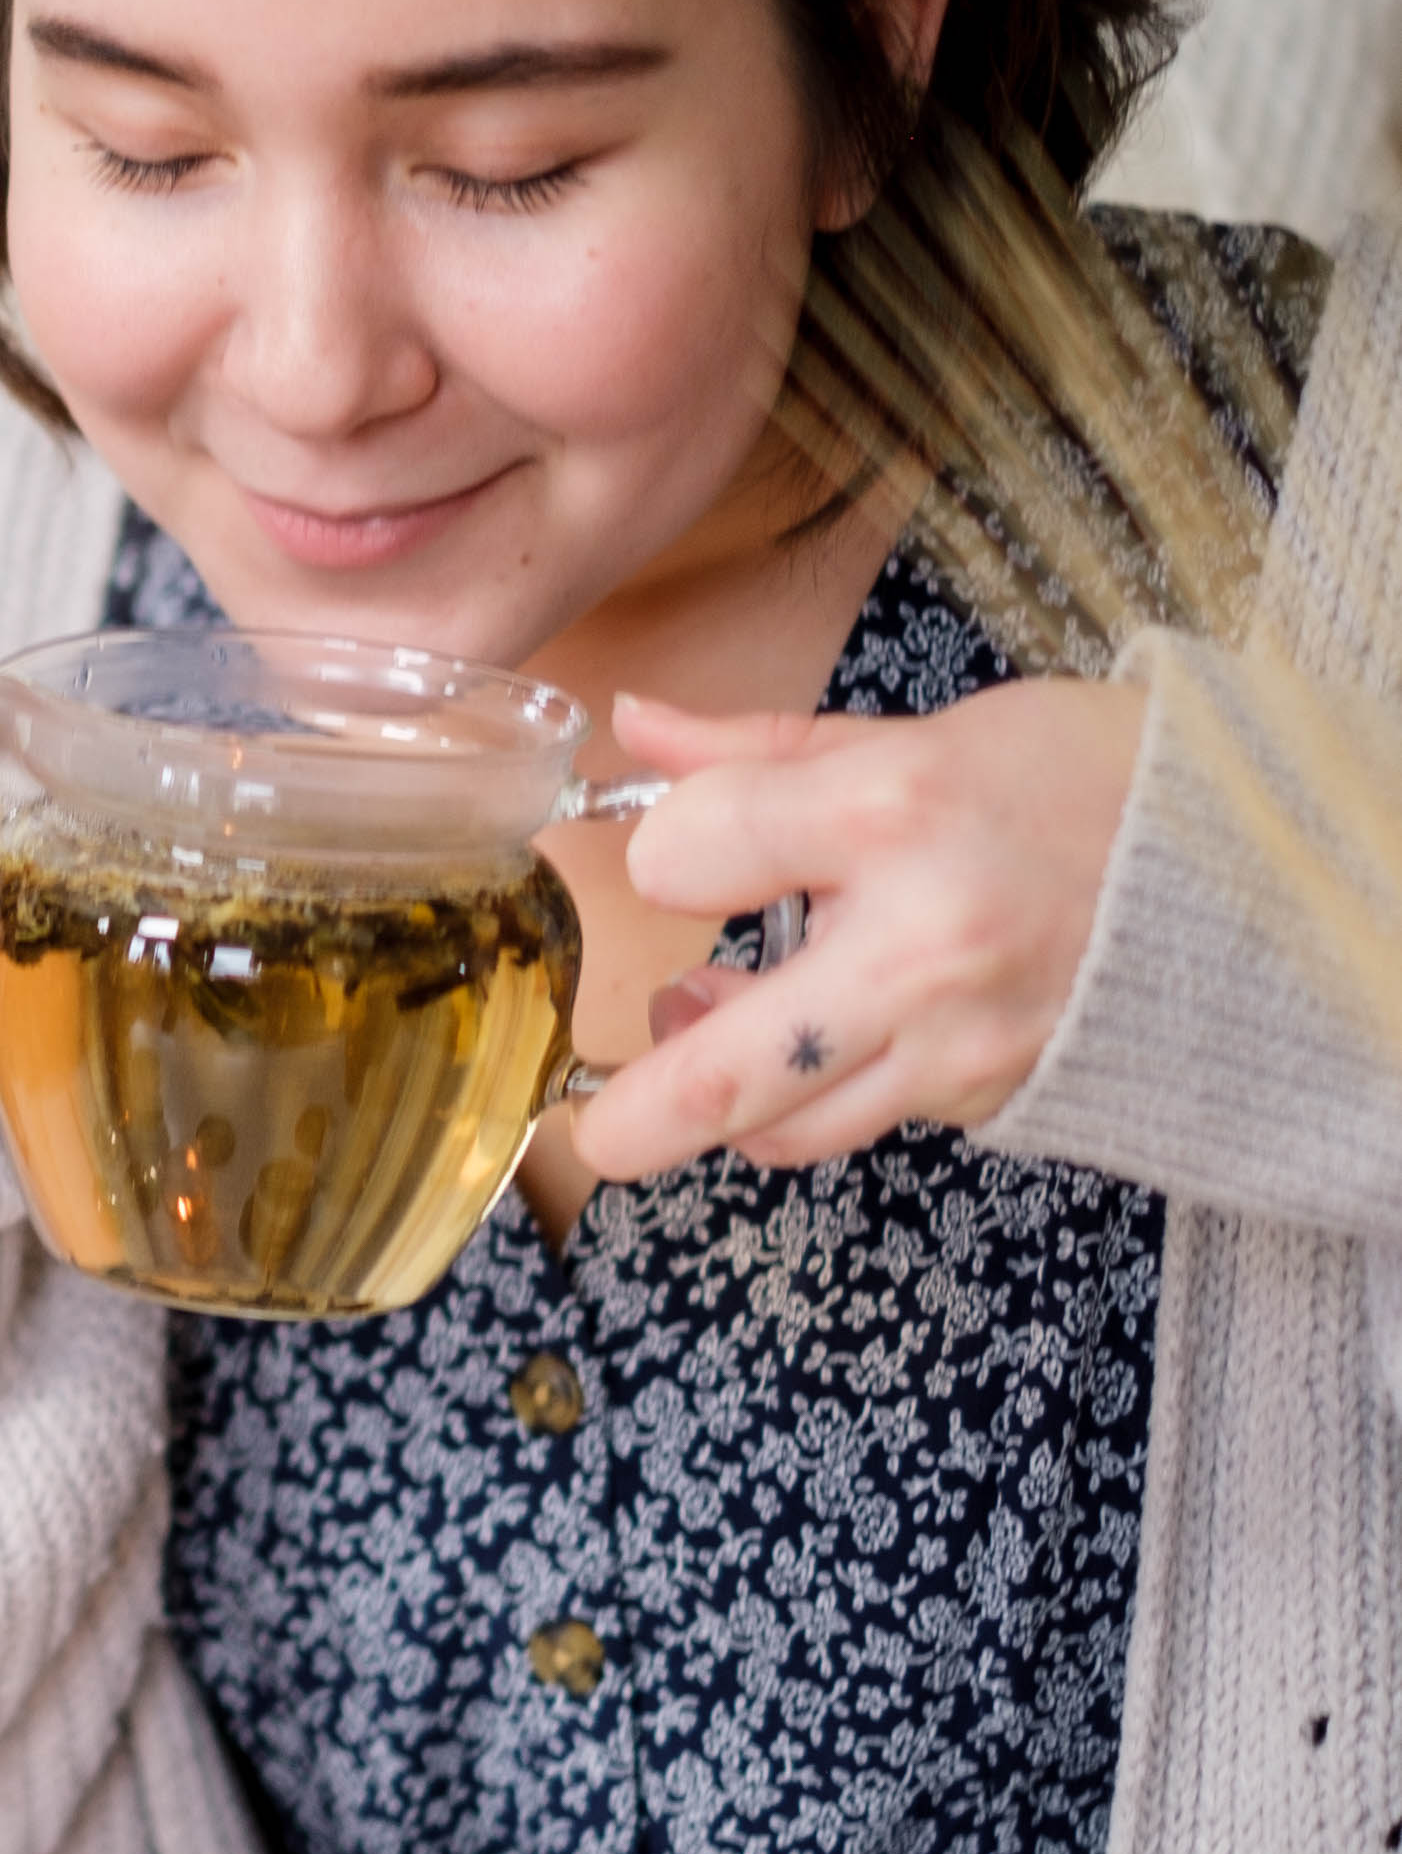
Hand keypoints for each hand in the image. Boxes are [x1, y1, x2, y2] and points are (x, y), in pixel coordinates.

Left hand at [567, 679, 1143, 1177]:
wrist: (1267, 867)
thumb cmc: (1095, 782)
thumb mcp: (927, 732)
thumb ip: (759, 748)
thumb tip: (632, 727)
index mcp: (894, 813)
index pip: (683, 856)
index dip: (663, 854)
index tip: (681, 848)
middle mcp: (920, 942)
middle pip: (730, 1072)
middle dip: (634, 1119)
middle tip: (586, 1127)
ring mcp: (960, 1038)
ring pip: (791, 1126)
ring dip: (719, 1107)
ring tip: (698, 1033)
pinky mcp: (994, 1097)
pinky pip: (868, 1120)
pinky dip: (819, 1094)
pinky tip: (816, 1034)